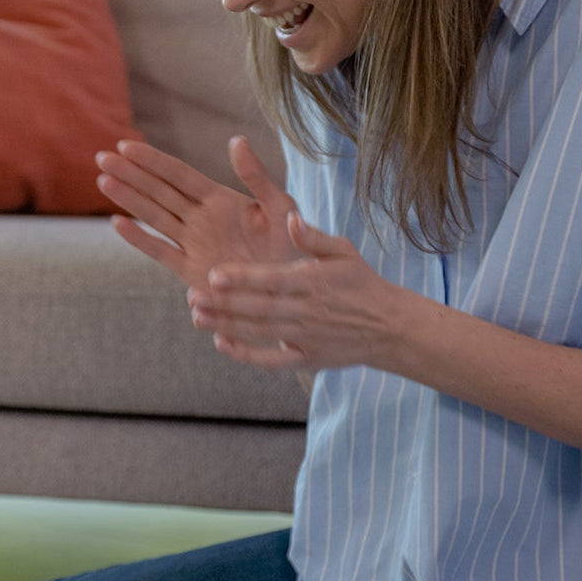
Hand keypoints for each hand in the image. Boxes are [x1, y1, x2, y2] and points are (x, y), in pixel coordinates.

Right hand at [95, 136, 298, 289]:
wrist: (293, 289)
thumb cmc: (294, 246)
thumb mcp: (281, 206)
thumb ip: (257, 177)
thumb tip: (236, 141)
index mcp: (220, 199)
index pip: (178, 174)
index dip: (152, 160)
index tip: (126, 145)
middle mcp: (201, 219)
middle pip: (158, 191)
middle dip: (130, 174)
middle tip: (101, 156)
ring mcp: (193, 244)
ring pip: (153, 216)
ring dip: (128, 199)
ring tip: (102, 180)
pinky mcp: (190, 271)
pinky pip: (160, 252)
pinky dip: (139, 239)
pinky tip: (118, 223)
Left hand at [188, 211, 405, 371]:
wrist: (390, 327)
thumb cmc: (361, 283)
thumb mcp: (344, 252)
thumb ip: (314, 237)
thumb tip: (291, 219)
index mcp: (314, 281)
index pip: (272, 279)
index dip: (242, 278)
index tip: (214, 274)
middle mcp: (308, 311)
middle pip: (259, 308)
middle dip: (224, 303)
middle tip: (192, 296)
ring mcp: (306, 338)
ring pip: (260, 332)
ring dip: (226, 325)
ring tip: (196, 317)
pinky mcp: (307, 360)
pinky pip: (272, 361)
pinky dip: (247, 355)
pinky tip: (221, 343)